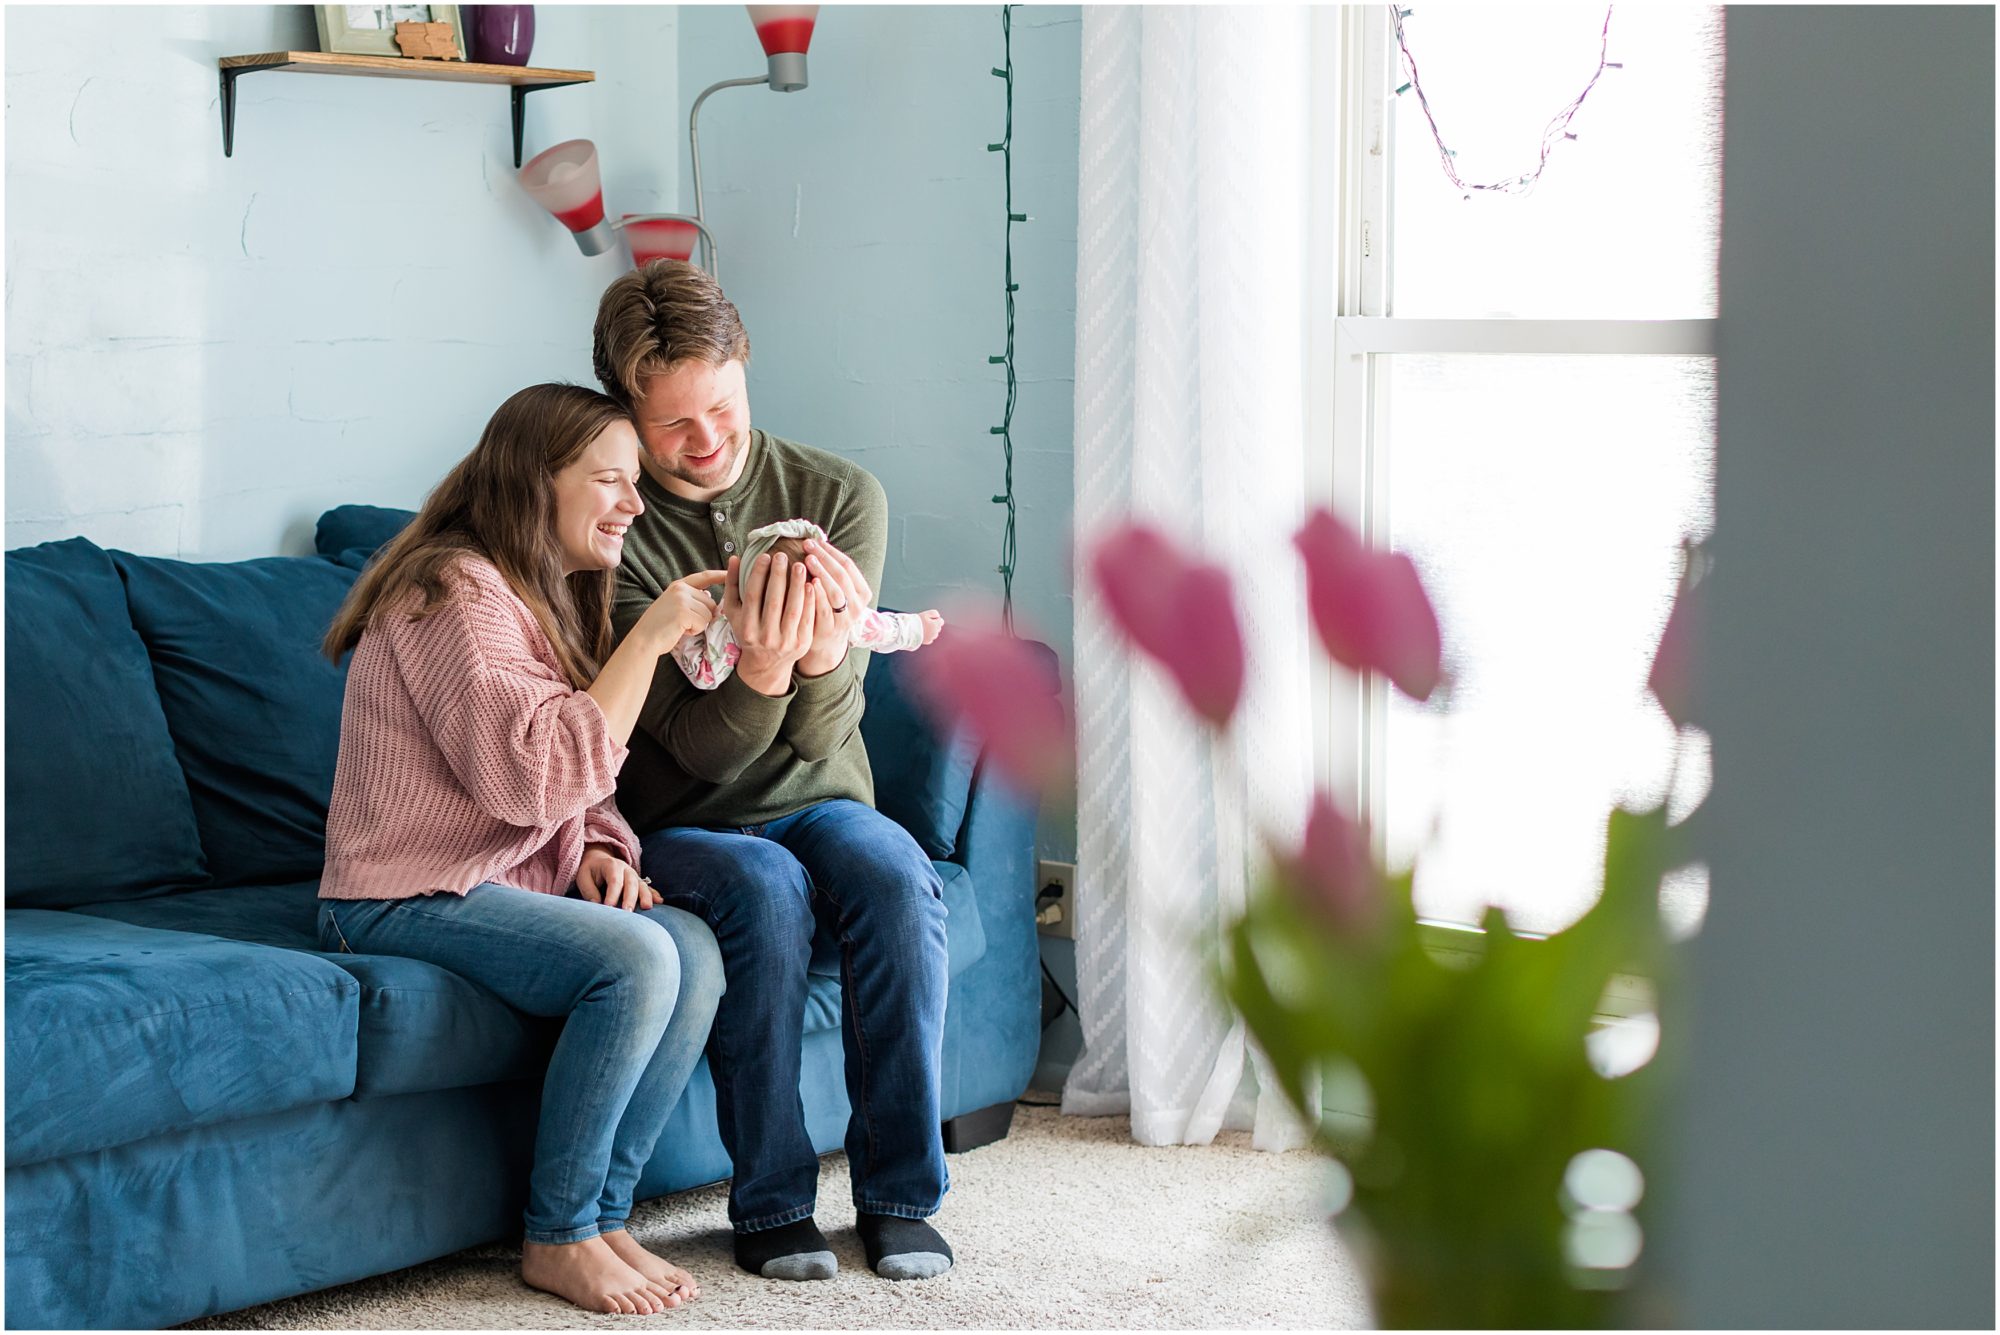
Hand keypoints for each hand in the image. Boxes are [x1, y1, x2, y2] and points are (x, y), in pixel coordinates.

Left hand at [576, 845, 659, 911]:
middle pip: (631, 883)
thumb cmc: (590, 870)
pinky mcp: (638, 881)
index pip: (614, 881)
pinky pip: (648, 887)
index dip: (612, 894)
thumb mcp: (583, 877)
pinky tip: (660, 902)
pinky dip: (654, 894)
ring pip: (642, 885)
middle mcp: (625, 869)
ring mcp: (634, 875)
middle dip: (630, 898)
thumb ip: (589, 891)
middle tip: (627, 913)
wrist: (599, 859)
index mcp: (611, 865)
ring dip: (646, 896)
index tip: (609, 908)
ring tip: (647, 908)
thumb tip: (596, 905)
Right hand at [637, 570, 727, 653]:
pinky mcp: (684, 613)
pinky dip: (694, 631)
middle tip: (684, 622)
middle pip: (711, 602)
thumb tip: (710, 597)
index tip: (732, 573)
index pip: (705, 577)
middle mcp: (680, 589)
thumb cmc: (660, 625)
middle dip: (703, 616)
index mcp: (678, 585)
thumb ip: (691, 598)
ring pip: (708, 614)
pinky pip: (702, 623)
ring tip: (681, 626)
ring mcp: (682, 600)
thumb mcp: (675, 604)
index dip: (720, 575)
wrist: (644, 639)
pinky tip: (680, 630)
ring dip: (698, 625)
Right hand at [718, 551, 815, 694]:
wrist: (767, 664)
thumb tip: (735, 558)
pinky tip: (811, 583)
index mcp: (746, 627)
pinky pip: (807, 618)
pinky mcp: (802, 643)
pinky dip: (810, 600)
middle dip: (779, 576)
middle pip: (774, 601)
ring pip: (793, 609)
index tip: (765, 555)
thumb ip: (732, 585)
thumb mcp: (734, 612)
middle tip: (783, 555)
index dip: (759, 574)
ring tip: (800, 565)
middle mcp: (765, 636)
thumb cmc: (748, 631)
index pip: (753, 595)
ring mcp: (785, 641)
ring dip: (797, 585)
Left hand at [796, 537, 873, 676]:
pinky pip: (824, 610)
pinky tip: (807, 583)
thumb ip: (831, 572)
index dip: (831, 552)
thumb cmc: (828, 609)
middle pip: (842, 576)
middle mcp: (857, 606)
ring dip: (821, 573)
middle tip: (808, 546)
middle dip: (824, 559)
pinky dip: (816, 595)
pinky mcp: (830, 630)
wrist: (826, 642)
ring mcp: (845, 619)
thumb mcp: (837, 591)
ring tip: (807, 560)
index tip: (814, 540)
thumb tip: (815, 540)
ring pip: (836, 592)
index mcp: (862, 592)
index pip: (848, 566)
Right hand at [918, 609, 944, 644]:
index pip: (941, 621)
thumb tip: (938, 616)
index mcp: (936, 625)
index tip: (930, 619)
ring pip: (934, 633)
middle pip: (938, 627)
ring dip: (931, 631)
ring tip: (923, 628)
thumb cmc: (916, 622)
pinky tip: (922, 633)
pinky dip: (927, 636)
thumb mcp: (925, 613)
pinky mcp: (927, 642)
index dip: (935, 619)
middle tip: (925, 623)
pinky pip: (930, 638)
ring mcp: (931, 638)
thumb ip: (934, 613)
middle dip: (933, 625)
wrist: (908, 631)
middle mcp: (935, 632)